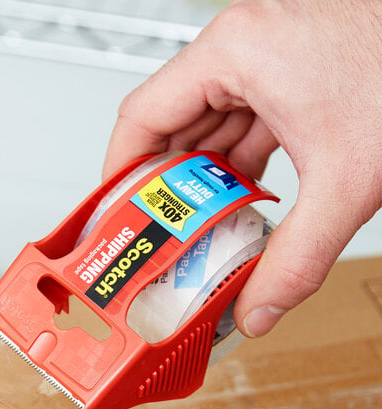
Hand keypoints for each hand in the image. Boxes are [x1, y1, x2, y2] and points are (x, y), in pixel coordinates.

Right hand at [103, 0, 381, 336]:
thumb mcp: (347, 178)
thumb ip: (298, 257)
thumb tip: (259, 306)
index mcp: (234, 53)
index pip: (140, 117)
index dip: (119, 172)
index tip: (114, 211)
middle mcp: (240, 48)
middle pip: (167, 125)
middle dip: (161, 186)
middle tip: (155, 231)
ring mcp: (262, 56)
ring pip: (202, 126)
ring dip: (198, 179)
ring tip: (194, 224)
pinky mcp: (284, 71)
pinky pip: (237, 122)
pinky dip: (232, 163)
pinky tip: (239, 196)